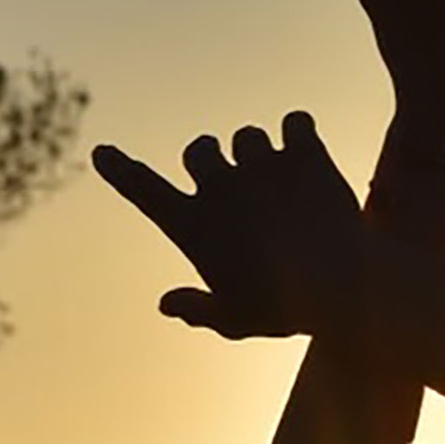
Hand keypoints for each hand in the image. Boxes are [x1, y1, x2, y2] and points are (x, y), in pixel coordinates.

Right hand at [93, 113, 363, 338]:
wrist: (342, 283)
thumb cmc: (284, 310)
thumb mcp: (236, 321)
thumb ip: (198, 309)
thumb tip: (165, 304)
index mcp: (193, 225)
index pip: (142, 190)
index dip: (120, 170)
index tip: (103, 153)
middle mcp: (219, 185)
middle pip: (200, 149)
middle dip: (211, 158)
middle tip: (233, 179)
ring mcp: (260, 164)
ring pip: (249, 136)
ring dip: (260, 152)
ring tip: (283, 185)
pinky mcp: (302, 151)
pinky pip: (295, 123)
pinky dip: (301, 135)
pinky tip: (310, 157)